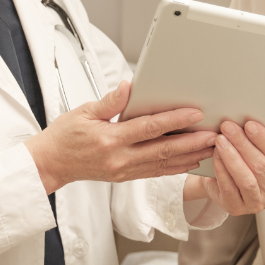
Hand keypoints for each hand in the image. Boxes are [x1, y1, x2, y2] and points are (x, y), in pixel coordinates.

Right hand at [24, 81, 217, 193]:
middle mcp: (120, 158)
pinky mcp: (125, 177)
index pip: (149, 128)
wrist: (51, 164)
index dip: (174, 120)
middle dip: (192, 142)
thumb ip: (110, 101)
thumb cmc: (65, 136)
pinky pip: (155, 173)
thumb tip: (129, 86)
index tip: (193, 113)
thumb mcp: (84, 112)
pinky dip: (175, 168)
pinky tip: (189, 161)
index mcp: (110, 139)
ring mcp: (124, 171)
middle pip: (163, 150)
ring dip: (189, 156)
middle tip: (213, 135)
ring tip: (210, 148)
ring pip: (164, 164)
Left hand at [183, 120, 264, 214]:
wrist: (218, 184)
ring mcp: (256, 204)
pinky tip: (215, 155)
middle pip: (260, 166)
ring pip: (246, 179)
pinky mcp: (236, 208)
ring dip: (232, 156)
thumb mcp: (255, 152)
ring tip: (220, 139)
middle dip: (243, 143)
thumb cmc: (241, 163)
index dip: (264, 139)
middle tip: (228, 126)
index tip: (249, 123)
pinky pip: (229, 188)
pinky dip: (221, 169)